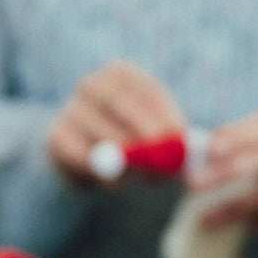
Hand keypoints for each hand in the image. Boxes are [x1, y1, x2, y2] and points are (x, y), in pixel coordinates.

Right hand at [47, 60, 184, 183]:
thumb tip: (201, 150)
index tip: (182, 141)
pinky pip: (86, 158)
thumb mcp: (159, 139)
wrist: (89, 166)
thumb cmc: (134, 147)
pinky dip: (108, 175)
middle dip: (147, 133)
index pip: (147, 90)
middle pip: (122, 104)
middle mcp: (92, 84)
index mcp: (121, 74)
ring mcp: (70, 108)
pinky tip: (119, 184)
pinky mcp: (56, 137)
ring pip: (105, 135)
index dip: (167, 116)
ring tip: (148, 179)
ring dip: (131, 161)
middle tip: (166, 160)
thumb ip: (179, 142)